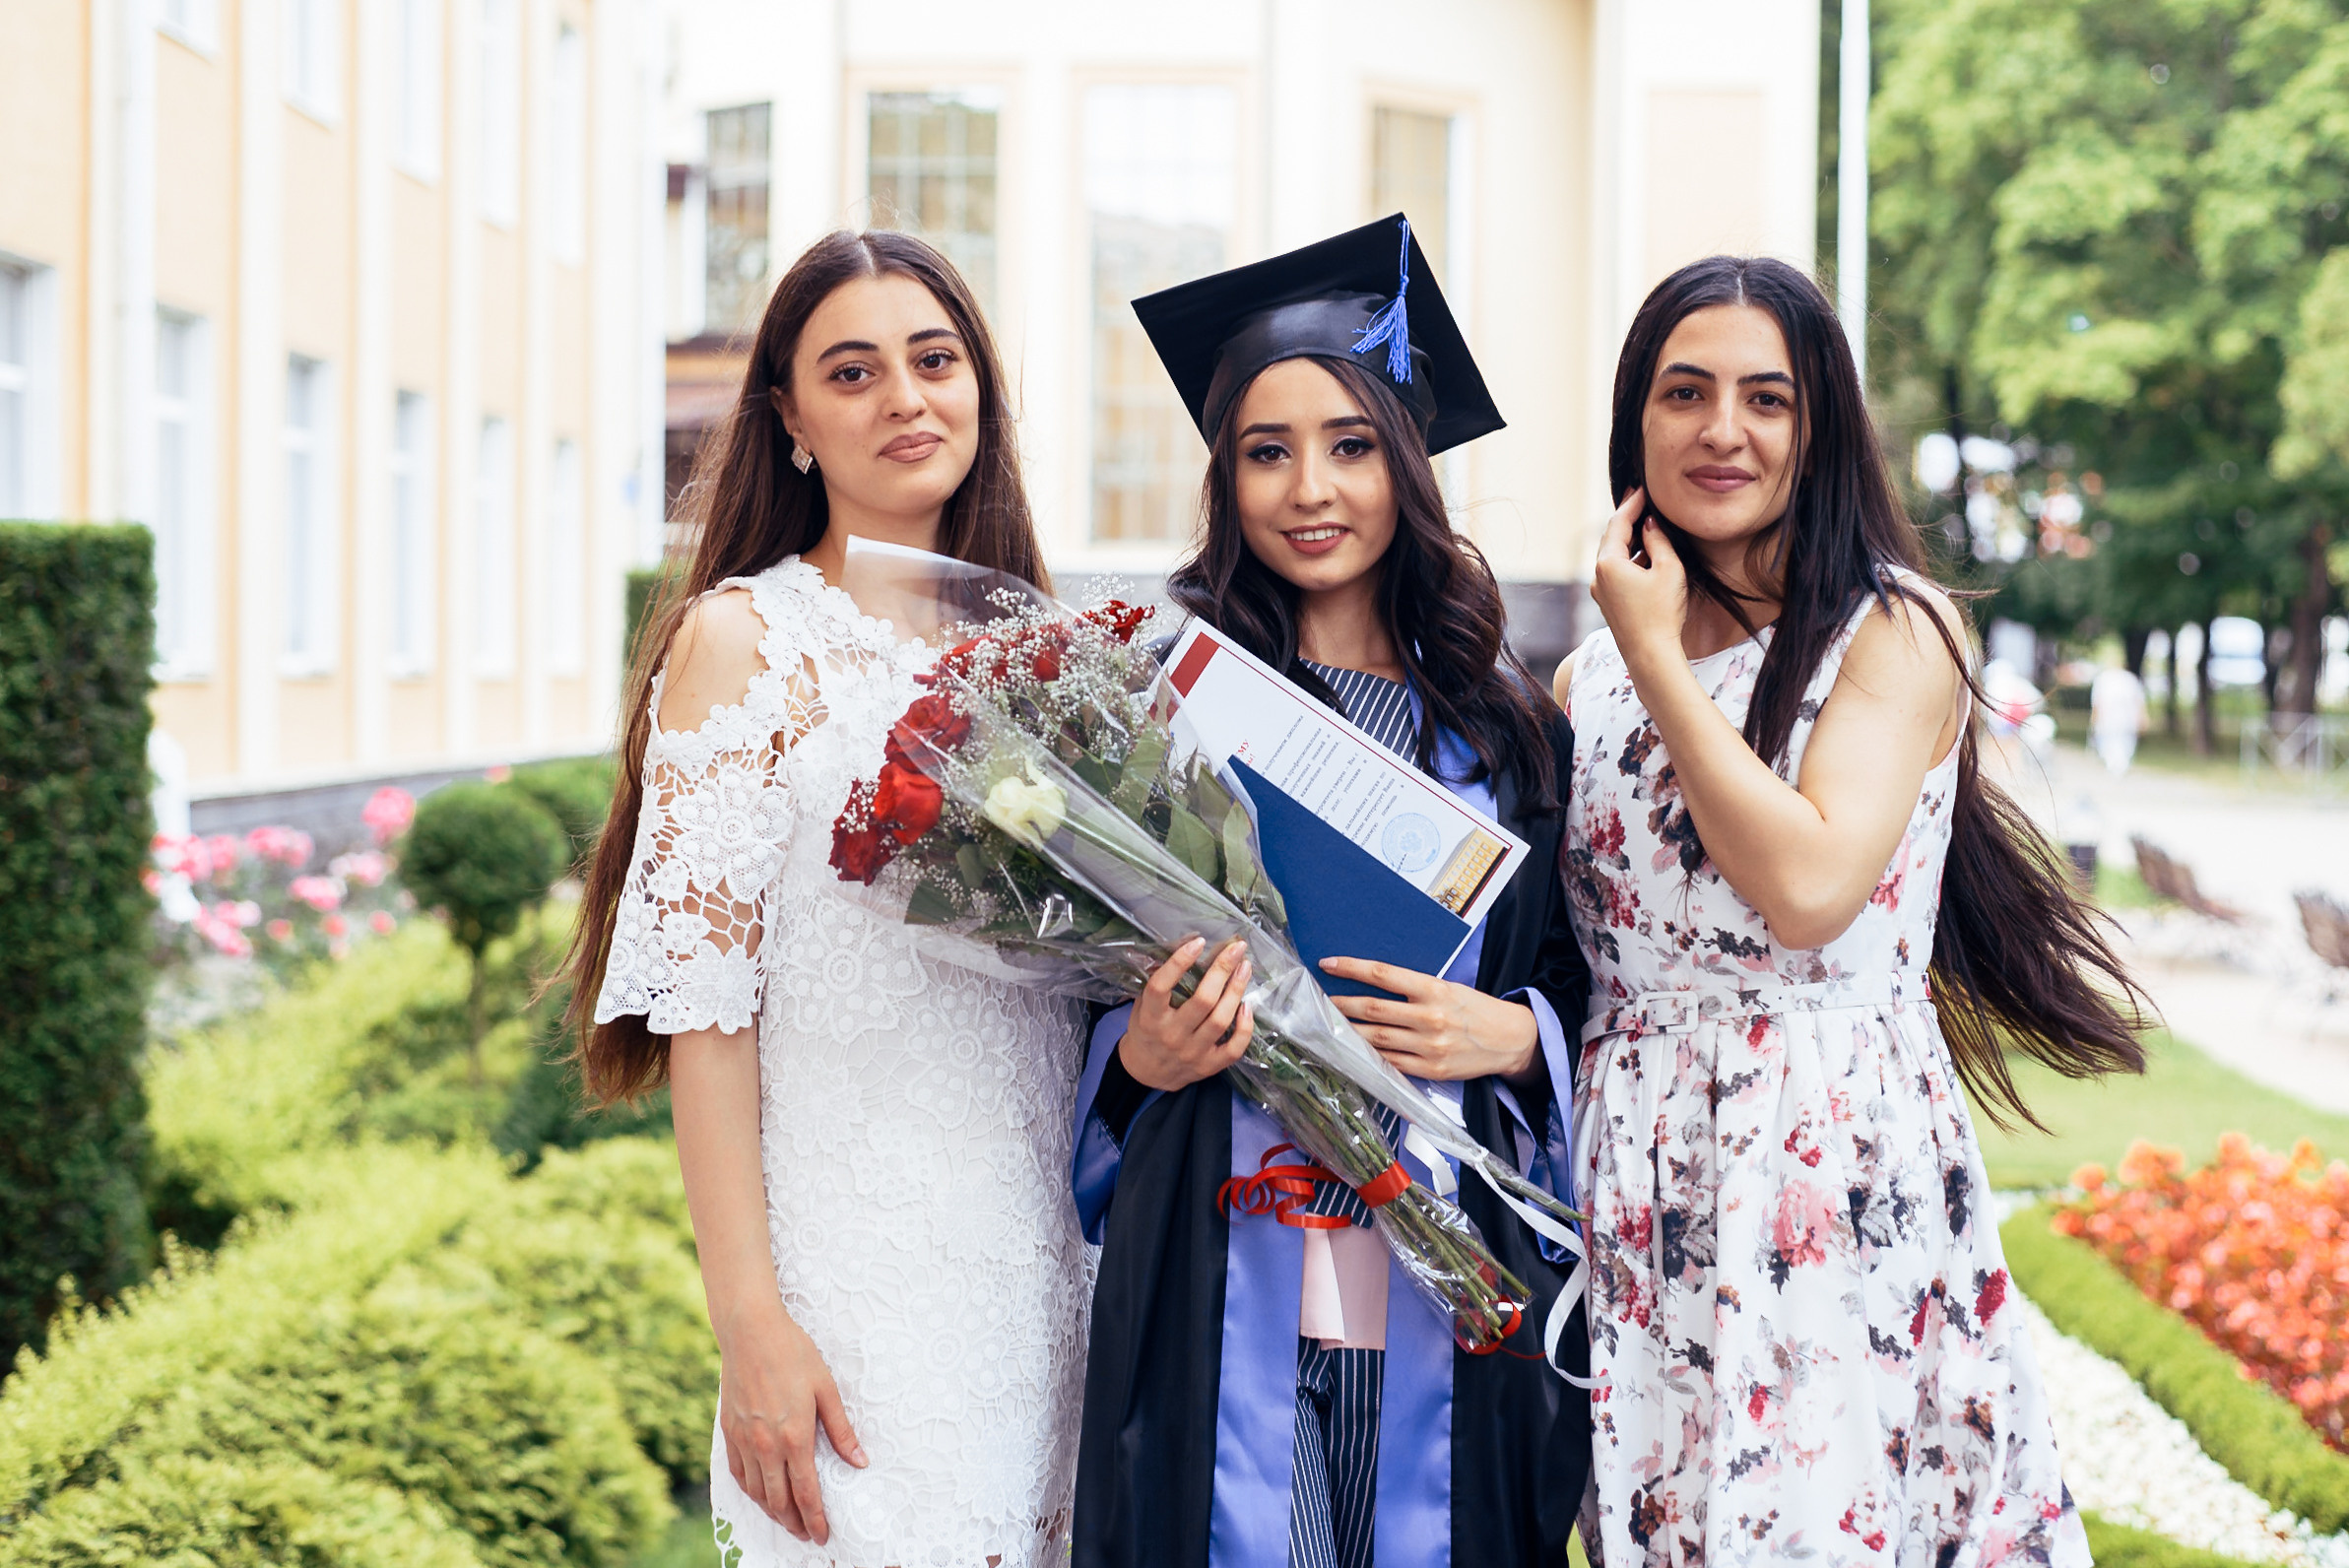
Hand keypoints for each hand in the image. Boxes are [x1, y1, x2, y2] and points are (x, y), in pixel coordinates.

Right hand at [716, 1308, 865, 1543]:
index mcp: (795, 1436)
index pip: (806, 1493)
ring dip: (773, 1512)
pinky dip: (750, 1492)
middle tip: (808, 1535)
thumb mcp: (826, 1388)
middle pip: (780, 1500)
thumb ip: (841, 1430)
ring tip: (787, 1522)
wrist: (750, 1331)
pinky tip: (759, 1495)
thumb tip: (860, 1462)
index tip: (823, 1535)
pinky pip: (737, 1474)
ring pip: (756, 1492)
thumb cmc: (793, 1353)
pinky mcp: (728, 1432)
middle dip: (795, 1524)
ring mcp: (744, 1440)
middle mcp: (766, 1445)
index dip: (816, 1519)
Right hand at [1119, 937, 1253, 1091]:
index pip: (1162, 986)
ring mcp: (1192, 1053)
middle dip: (1222, 970)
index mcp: (1151, 1018)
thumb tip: (1181, 947)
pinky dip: (1245, 1027)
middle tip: (1236, 948)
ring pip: (1221, 1020)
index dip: (1180, 962)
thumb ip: (1157, 981)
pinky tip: (1247, 1006)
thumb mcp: (1141, 1006)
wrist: (1146, 1072)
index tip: (1198, 942)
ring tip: (1245, 968)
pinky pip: (1233, 1049)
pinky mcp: (1208, 1067)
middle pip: (1203, 1000)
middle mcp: (1172, 1036)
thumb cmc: (1146, 1030)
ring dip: (1236, 991)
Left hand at [1320, 958, 1539, 1081]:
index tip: (1328, 963)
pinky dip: (1369, 1055)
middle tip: (1317, 1000)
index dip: (1352, 968)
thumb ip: (1414, 989)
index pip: (1384, 975)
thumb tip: (1372, 985)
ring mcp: (1429, 1046)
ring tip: (1327, 1024)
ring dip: (1347, 1031)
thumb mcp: (1447, 989)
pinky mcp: (1430, 1069)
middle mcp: (1430, 1017)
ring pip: (1376, 1038)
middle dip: (1340, 1003)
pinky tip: (1353, 1049)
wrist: (1509, 1039)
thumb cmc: (1474, 1009)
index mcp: (1434, 990)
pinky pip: (1390, 1062)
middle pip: (1372, 1009)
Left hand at [1590, 486, 1689, 668]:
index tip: (1642, 488)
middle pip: (1611, 538)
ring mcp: (1601, 591)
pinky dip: (1630, 559)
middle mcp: (1598, 576)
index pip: (1618, 523)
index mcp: (1608, 563)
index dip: (1632, 504)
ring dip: (1630, 541)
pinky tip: (1647, 557)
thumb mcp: (1668, 569)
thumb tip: (1650, 524)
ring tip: (1648, 525)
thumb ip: (1658, 541)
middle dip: (1627, 519)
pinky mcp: (1609, 604)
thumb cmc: (1662, 613)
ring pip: (1614, 556)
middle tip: (1640, 500)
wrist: (1651, 656)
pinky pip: (1616, 572)